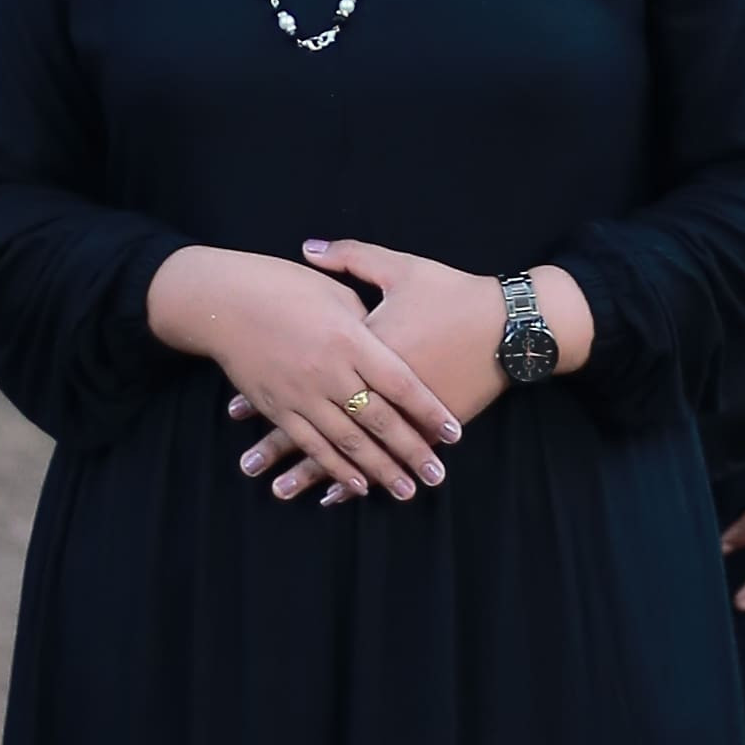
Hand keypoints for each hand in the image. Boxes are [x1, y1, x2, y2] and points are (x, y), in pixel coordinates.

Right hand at [146, 245, 459, 505]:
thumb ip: (366, 323)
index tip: (455, 433)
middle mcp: (328, 371)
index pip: (400, 383)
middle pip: (378, 420)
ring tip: (404, 490)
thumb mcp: (335, 293)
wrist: (220, 299)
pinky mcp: (277, 408)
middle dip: (411, 451)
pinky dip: (335, 468)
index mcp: (349, 338)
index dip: (428, 410)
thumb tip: (388, 349)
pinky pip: (311, 445)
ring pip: (347, 441)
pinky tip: (356, 485)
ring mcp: (301, 394)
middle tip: (436, 475)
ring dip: (378, 470)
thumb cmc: (282, 284)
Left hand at [229, 242, 591, 499]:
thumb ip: (349, 258)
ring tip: (279, 491)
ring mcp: (399, 413)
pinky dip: (357, 477)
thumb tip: (305, 248)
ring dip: (311, 473)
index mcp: (362, 345)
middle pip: (318, 420)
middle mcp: (373, 385)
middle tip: (247, 467)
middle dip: (279, 446)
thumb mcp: (399, 267)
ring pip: (347, 449)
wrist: (508, 325)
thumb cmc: (452, 292)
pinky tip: (335, 496)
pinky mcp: (422, 429)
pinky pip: (382, 458)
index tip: (236, 410)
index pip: (305, 372)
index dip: (270, 392)